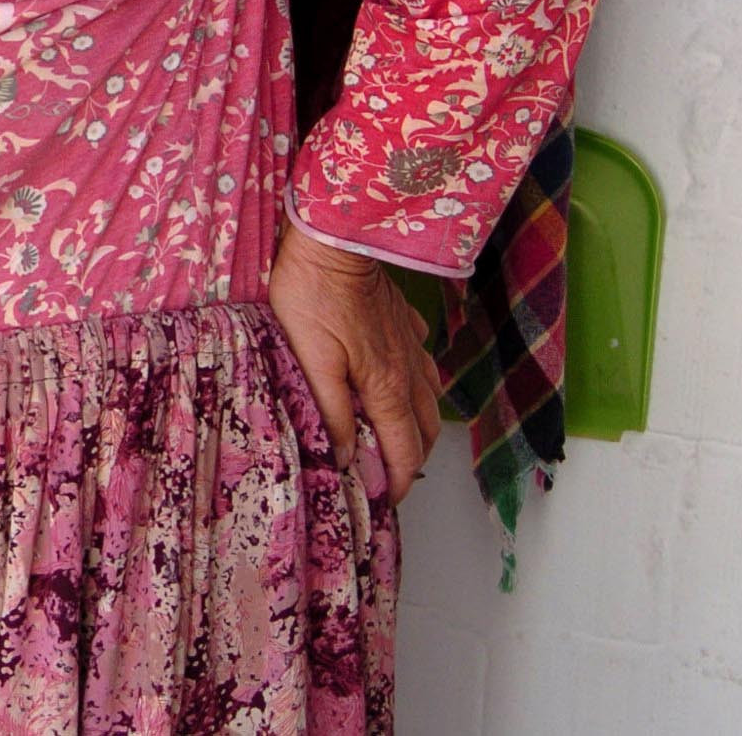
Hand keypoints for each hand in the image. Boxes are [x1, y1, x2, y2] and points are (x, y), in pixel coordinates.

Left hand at [267, 219, 442, 502]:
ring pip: (430, 400)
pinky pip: (423, 363)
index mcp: (386, 387)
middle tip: (389, 478)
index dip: (399, 485)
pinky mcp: (403, 321)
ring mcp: (411, 344)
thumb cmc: (314, 294)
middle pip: (425, 432)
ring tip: (395, 441)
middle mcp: (409, 371)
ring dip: (418, 427)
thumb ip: (330, 410)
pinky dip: (417, 386)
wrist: (336, 238)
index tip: (383, 503)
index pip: (405, 452)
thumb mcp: (311, 359)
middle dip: (413, 462)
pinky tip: (399, 384)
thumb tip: (347, 457)